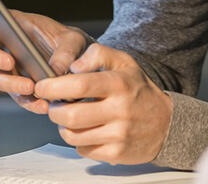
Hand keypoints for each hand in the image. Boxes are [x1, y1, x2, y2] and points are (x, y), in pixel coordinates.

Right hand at [0, 7, 89, 112]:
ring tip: (31, 86)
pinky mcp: (20, 88)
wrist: (81, 65)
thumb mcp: (74, 40)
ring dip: (10, 83)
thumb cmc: (72, 44)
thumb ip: (66, 51)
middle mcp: (7, 46)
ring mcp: (11, 69)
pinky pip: (16, 97)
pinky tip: (40, 104)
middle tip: (8, 62)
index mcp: (15, 24)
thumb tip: (55, 70)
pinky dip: (27, 102)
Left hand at [34, 43, 172, 164]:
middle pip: (71, 115)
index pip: (80, 85)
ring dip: (63, 126)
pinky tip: (86, 130)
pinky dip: (78, 141)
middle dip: (54, 110)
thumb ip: (98, 54)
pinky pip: (83, 150)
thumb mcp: (123, 62)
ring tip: (69, 117)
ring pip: (73, 135)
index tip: (42, 86)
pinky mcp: (116, 153)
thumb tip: (73, 66)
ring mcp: (118, 134)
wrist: (165, 123)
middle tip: (54, 104)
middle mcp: (120, 109)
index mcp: (119, 83)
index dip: (54, 86)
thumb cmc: (138, 89)